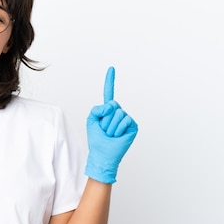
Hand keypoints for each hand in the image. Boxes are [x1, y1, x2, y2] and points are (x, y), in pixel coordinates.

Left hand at [85, 66, 137, 182]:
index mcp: (107, 110)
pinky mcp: (133, 125)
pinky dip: (118, 129)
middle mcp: (118, 112)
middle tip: (105, 130)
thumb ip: (97, 109)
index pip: (109, 93)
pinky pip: (125, 120)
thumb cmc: (97, 139)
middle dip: (105, 118)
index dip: (110, 81)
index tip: (111, 68)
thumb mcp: (91, 120)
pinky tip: (117, 136)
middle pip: (112, 104)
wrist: (103, 154)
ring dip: (111, 126)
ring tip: (110, 135)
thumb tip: (110, 105)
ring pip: (118, 113)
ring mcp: (126, 118)